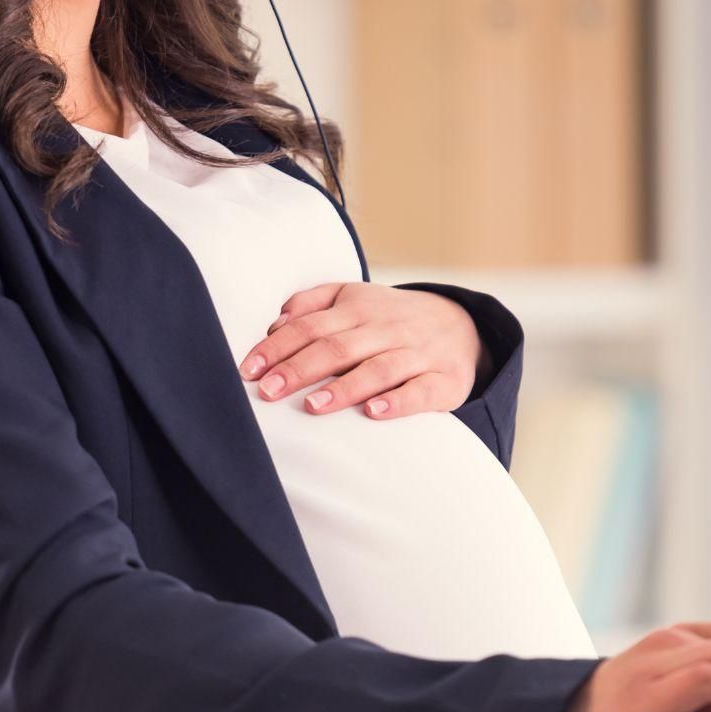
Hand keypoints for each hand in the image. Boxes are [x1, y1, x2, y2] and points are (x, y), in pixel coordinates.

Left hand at [237, 281, 482, 418]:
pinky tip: (373, 413)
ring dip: (343, 388)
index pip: (310, 326)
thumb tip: (275, 321)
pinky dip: (397, 403)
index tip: (249, 370)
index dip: (278, 347)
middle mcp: (386, 328)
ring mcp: (416, 354)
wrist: (461, 325)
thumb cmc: (390, 318)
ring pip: (377, 369)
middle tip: (268, 392)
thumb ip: (313, 303)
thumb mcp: (354, 298)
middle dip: (299, 370)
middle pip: (337, 347)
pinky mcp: (443, 381)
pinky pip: (420, 392)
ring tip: (312, 406)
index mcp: (358, 307)